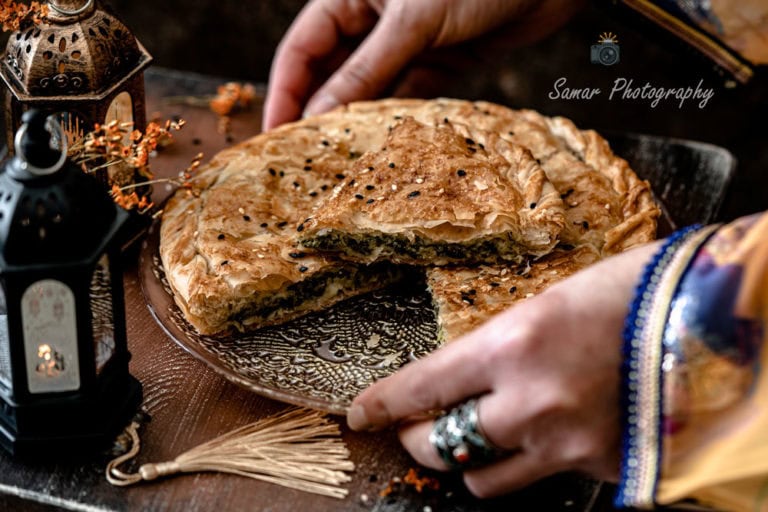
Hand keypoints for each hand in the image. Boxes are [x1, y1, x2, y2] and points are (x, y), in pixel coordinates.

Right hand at [263, 0, 584, 129]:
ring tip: (343, 162)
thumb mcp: (411, 22)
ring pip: (371, 89)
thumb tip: (320, 116)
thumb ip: (365, 70)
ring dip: (360, 121)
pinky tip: (388, 146)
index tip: (274, 135)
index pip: (302, 49)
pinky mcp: (440, 60)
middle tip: (305, 160)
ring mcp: (408, 42)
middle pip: (332, 73)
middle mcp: (374, 20)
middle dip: (319, 113)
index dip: (285, 91)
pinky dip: (399, 119)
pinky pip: (409, 95)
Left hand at [347, 242, 659, 497]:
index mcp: (514, 343)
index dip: (384, 404)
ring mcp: (568, 445)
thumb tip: (470, 364)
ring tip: (478, 442)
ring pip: (485, 483)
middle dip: (418, 439)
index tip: (361, 414)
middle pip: (441, 447)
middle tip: (419, 427)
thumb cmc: (638, 289)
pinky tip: (549, 437)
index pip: (423, 387)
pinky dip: (534, 465)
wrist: (720, 321)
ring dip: (470, 464)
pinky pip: (546, 483)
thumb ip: (504, 340)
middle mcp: (532, 402)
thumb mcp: (553, 300)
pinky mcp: (601, 471)